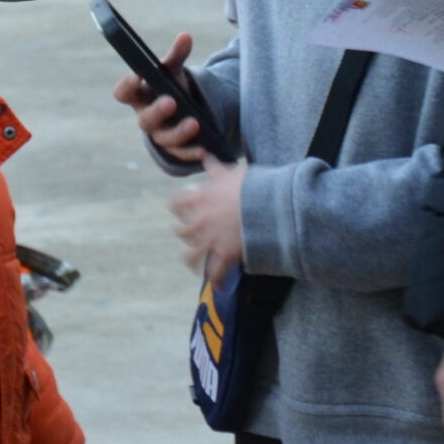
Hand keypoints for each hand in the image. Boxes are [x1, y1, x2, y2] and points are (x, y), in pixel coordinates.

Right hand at [111, 30, 204, 159]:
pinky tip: (204, 149)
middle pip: (144, 119)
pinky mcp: (175, 150)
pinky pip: (181, 154)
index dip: (127, 86)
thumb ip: (177, 54)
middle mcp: (146, 117)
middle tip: (171, 101)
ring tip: (195, 123)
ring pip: (164, 138)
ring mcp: (160, 135)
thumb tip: (186, 36)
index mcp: (139, 95)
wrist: (186, 109)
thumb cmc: (171, 85)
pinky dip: (192, 152)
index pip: (123, 93)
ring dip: (178, 132)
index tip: (137, 76)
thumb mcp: (174, 70)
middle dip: (157, 111)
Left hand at [169, 157, 246, 285]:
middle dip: (187, 233)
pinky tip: (219, 285)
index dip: (178, 207)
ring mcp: (211, 239)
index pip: (175, 204)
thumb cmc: (252, 186)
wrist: (268, 206)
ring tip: (196, 264)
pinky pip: (216, 273)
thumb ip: (216, 169)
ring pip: (191, 256)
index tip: (181, 210)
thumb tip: (206, 158)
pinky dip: (217, 281)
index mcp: (200, 199)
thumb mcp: (233, 173)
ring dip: (193, 260)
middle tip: (193, 236)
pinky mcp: (225, 255)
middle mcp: (200, 220)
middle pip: (182, 231)